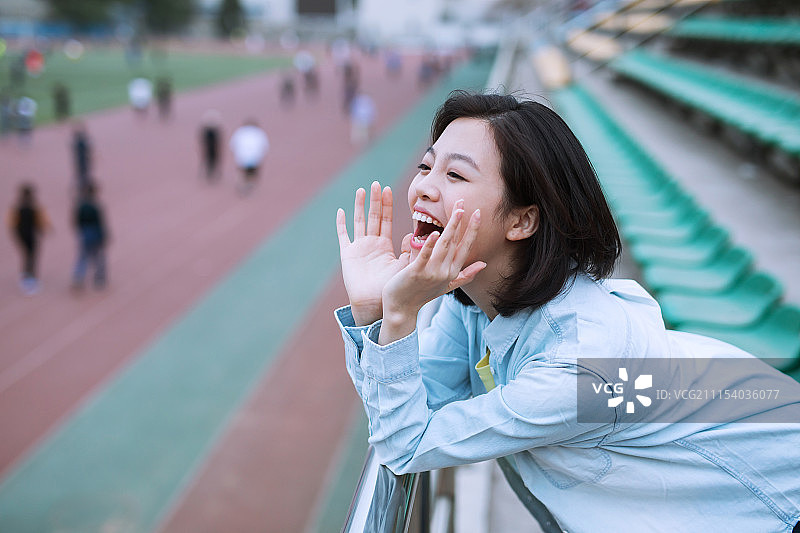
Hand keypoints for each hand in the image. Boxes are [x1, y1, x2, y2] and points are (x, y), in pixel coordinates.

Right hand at [336, 181, 410, 325]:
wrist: (375, 304)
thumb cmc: (392, 288)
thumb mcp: (405, 266)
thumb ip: (411, 251)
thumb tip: (420, 235)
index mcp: (384, 246)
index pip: (385, 220)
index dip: (386, 205)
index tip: (389, 190)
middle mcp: (371, 244)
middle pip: (372, 217)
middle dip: (375, 201)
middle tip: (377, 184)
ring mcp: (358, 248)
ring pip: (359, 222)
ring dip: (360, 206)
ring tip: (362, 190)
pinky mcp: (348, 254)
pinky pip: (343, 236)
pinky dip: (341, 224)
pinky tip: (341, 211)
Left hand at [379, 200, 484, 343]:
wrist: (402, 309)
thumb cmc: (422, 295)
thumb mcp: (447, 285)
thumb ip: (466, 274)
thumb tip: (484, 264)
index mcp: (452, 271)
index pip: (465, 246)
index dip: (472, 229)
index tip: (477, 213)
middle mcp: (445, 271)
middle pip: (456, 242)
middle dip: (461, 221)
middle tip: (464, 202)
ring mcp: (432, 272)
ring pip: (444, 246)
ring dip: (452, 227)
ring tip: (457, 211)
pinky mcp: (416, 273)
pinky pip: (425, 256)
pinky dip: (430, 245)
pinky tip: (435, 233)